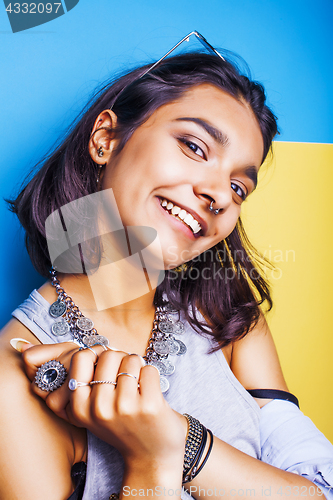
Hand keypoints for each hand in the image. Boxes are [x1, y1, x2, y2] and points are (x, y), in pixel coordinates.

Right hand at [21, 343, 186, 470]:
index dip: (97, 353)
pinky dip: (152, 375)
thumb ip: (88, 382)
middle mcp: (99, 408)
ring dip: (138, 367)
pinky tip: (150, 392)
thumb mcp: (94, 411)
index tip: (107, 363)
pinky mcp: (149, 406)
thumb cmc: (123, 426)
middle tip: (127, 375)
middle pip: (109, 355)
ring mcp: (124, 407)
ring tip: (138, 386)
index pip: (81, 358)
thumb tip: (96, 347)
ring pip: (131, 359)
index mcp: (80, 407)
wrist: (150, 457)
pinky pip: (149, 369)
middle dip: (121, 358)